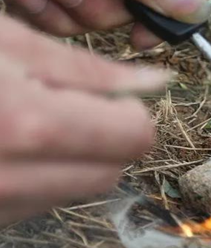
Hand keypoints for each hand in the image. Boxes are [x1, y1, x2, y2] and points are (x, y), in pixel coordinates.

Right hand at [0, 15, 170, 224]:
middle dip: (105, 140)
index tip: (114, 98)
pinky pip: (36, 205)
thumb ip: (89, 69)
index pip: (133, 138)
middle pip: (110, 173)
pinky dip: (39, 177)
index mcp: (29, 125)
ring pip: (75, 192)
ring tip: (28, 121)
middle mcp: (10, 180)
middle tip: (68, 106)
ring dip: (72, 160)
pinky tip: (10, 144)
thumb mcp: (9, 42)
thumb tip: (158, 80)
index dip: (131, 113)